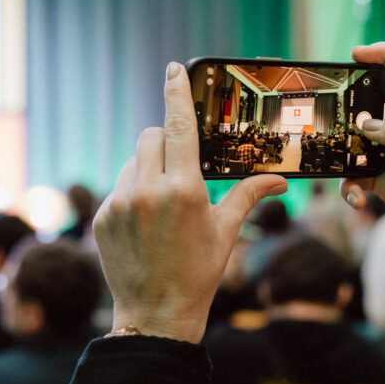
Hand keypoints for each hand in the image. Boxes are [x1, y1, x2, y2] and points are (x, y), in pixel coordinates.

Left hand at [93, 63, 287, 342]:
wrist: (156, 314)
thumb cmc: (199, 273)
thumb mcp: (227, 232)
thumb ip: (250, 196)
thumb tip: (280, 180)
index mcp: (184, 190)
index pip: (179, 127)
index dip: (177, 93)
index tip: (173, 69)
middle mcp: (148, 191)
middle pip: (152, 136)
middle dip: (167, 143)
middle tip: (181, 168)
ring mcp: (121, 203)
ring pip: (133, 160)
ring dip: (148, 169)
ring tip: (163, 205)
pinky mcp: (103, 217)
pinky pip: (119, 186)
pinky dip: (133, 193)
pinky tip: (145, 223)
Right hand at [340, 42, 384, 217]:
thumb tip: (366, 127)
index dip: (383, 53)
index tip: (356, 53)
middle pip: (372, 104)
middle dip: (349, 106)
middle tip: (332, 109)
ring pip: (355, 142)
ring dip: (342, 154)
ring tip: (341, 161)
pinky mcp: (381, 181)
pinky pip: (354, 178)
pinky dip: (350, 190)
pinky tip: (358, 199)